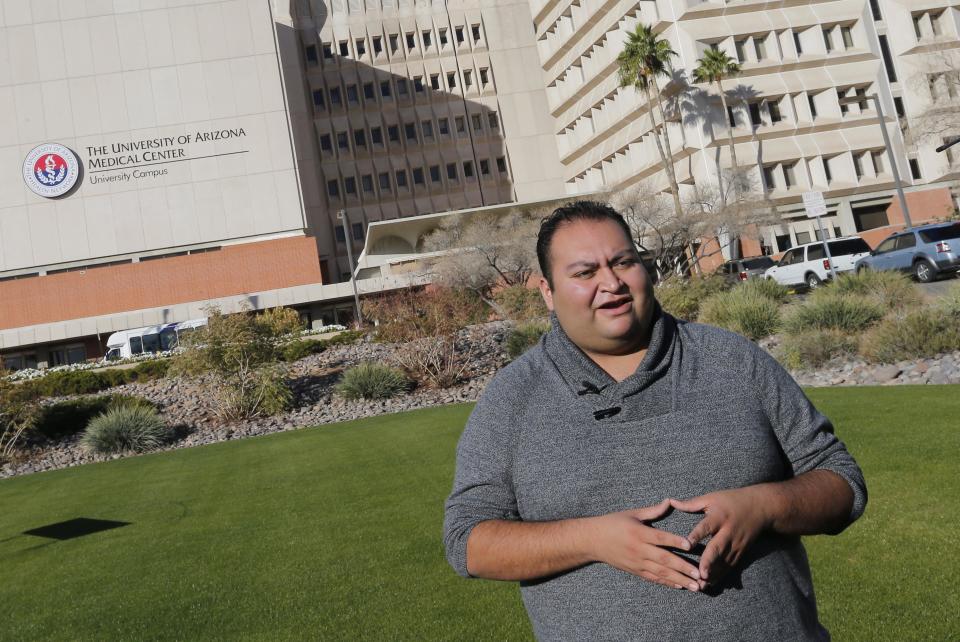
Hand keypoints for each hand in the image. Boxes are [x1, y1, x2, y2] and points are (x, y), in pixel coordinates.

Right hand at [587, 499, 702, 590]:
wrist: (593, 540)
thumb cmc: (613, 523)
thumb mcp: (632, 513)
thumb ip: (653, 510)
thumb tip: (670, 501)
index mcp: (638, 532)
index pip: (660, 537)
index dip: (674, 541)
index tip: (690, 545)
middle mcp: (638, 549)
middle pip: (664, 559)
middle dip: (683, 567)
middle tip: (699, 574)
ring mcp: (637, 562)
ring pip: (661, 572)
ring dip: (679, 580)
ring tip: (696, 586)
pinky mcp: (635, 570)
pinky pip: (653, 578)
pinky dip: (667, 582)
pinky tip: (680, 586)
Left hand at [670, 486, 775, 585]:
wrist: (761, 508)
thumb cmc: (732, 500)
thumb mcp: (712, 498)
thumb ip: (691, 503)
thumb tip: (671, 501)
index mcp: (719, 517)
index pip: (706, 527)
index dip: (696, 535)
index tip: (687, 545)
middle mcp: (728, 532)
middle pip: (717, 548)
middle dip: (709, 562)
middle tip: (700, 574)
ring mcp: (736, 544)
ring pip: (724, 561)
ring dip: (714, 573)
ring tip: (701, 585)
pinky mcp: (741, 552)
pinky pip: (730, 565)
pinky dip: (721, 575)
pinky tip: (710, 584)